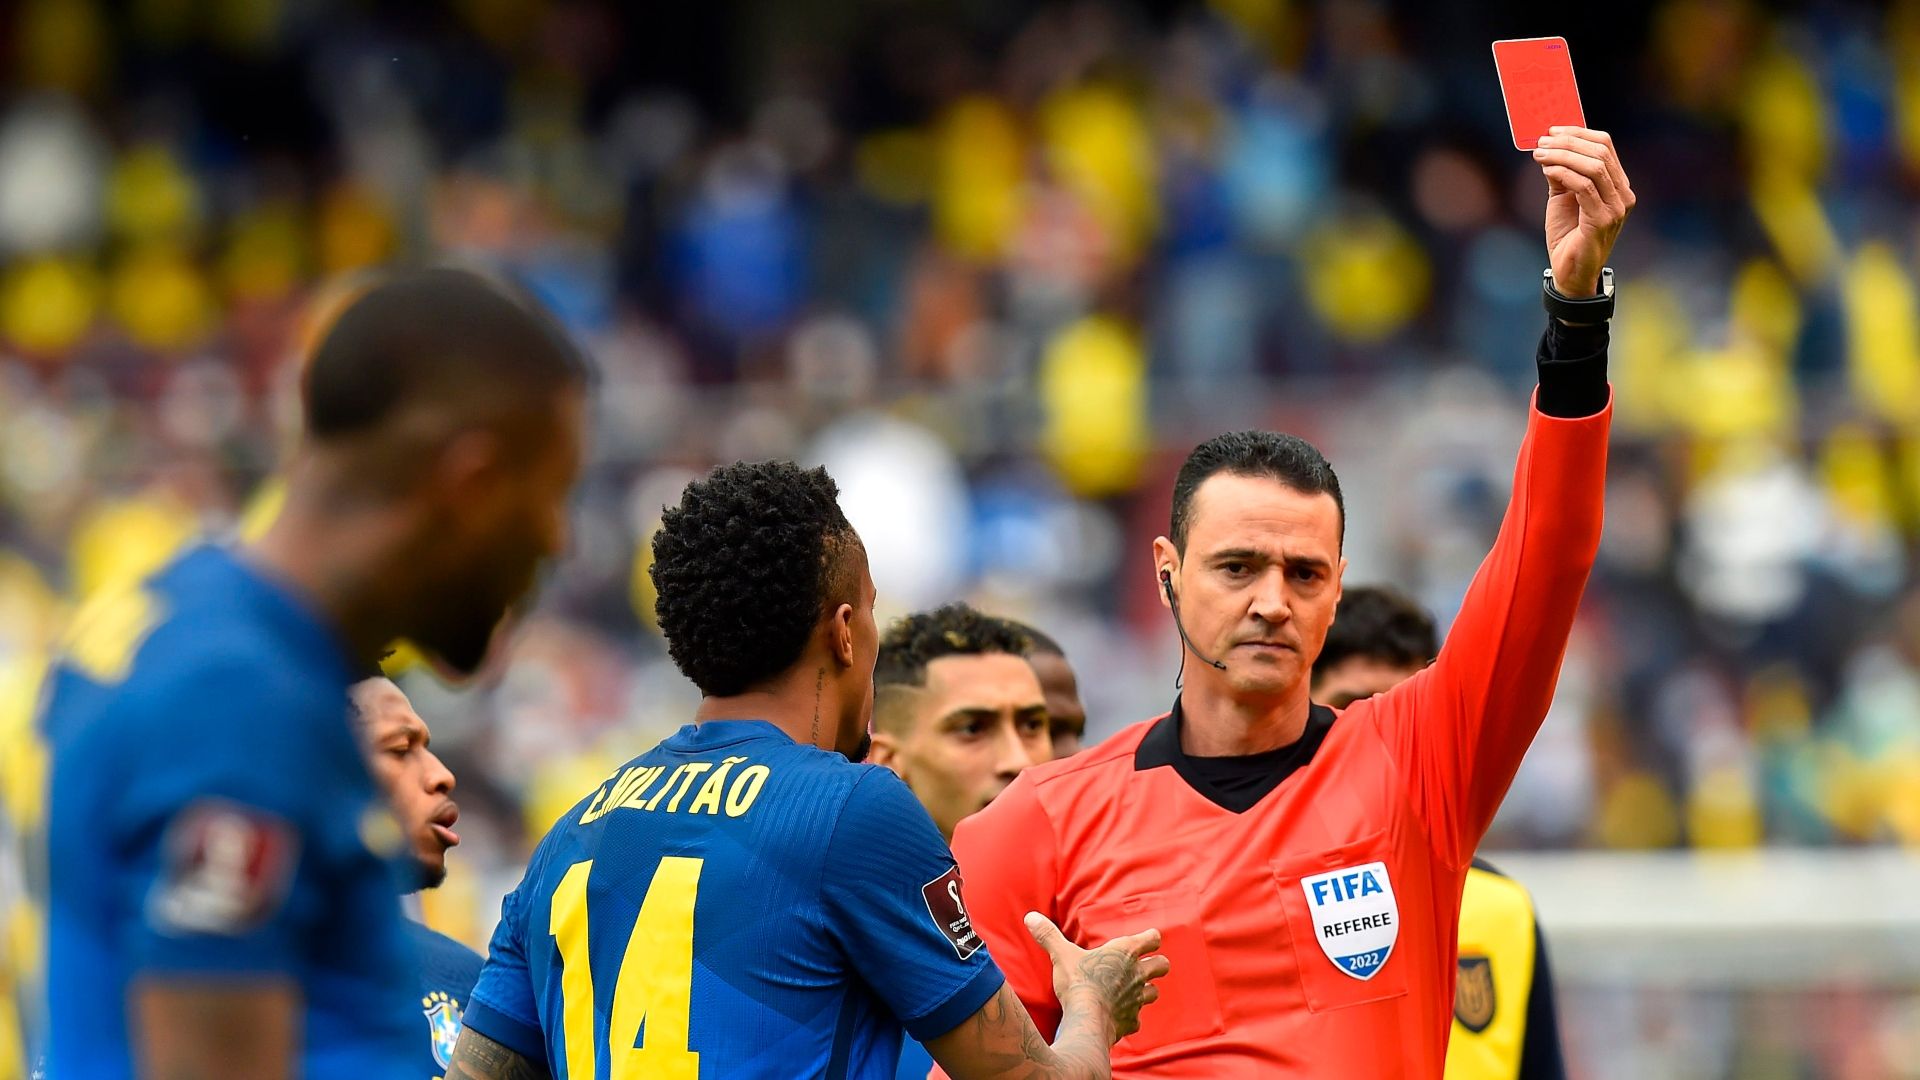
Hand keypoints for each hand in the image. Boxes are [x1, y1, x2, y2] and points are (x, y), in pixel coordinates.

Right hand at [1025, 911, 1170, 1042]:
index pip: (1153, 938)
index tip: (1145, 940)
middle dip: (1156, 965)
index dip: (1150, 938)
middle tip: (1144, 966)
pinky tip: (1119, 1017)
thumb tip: (1031, 917)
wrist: (1086, 1020)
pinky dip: (1131, 1017)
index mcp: (1124, 952)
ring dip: (1146, 991)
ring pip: (1154, 992)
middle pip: (1163, 965)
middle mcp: (1137, 974)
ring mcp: (1137, 999)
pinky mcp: (1132, 1021)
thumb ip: (1048, 935)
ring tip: (1133, 991)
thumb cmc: (1078, 982)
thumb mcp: (1061, 955)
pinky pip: (1137, 1019)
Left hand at [1534, 126, 1635, 297]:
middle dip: (1568, 142)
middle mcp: (1623, 194)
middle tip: (1542, 141)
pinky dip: (1564, 173)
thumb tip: (1551, 148)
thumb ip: (1562, 174)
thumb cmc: (1568, 235)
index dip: (1579, 133)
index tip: (1553, 130)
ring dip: (1563, 155)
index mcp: (1617, 185)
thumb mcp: (1562, 198)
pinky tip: (1547, 170)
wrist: (1570, 273)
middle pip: (1600, 152)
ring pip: (1594, 167)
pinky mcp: (1603, 220)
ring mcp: (1616, 208)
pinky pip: (1584, 187)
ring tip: (1539, 154)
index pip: (1605, 146)